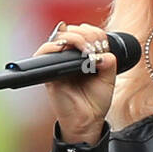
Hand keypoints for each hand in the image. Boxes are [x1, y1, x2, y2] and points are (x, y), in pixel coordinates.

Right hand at [32, 22, 117, 141]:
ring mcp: (58, 63)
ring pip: (60, 36)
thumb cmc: (95, 102)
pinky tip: (67, 49)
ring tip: (86, 50)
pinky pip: (44, 52)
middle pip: (73, 30)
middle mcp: (69, 57)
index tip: (102, 44)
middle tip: (94, 48)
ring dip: (74, 38)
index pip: (85, 32)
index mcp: (83, 56)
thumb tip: (104, 53)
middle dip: (86, 34)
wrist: (88, 121)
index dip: (94, 32)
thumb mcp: (108, 79)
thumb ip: (109, 63)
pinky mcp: (49, 72)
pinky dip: (53, 46)